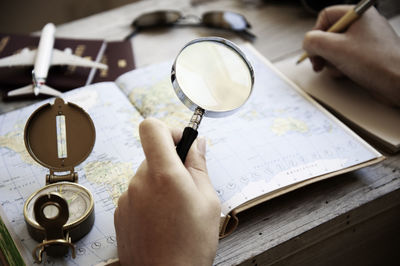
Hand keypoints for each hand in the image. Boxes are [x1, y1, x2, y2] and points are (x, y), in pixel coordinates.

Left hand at [114, 118, 220, 265]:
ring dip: (161, 184)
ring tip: (176, 210)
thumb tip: (197, 143)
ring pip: (146, 176)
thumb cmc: (191, 244)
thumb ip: (199, 166)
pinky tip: (162, 220)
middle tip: (188, 187)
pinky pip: (137, 193)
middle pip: (153, 154)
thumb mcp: (208, 201)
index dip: (168, 130)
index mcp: (163, 174)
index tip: (181, 144)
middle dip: (171, 164)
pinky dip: (150, 199)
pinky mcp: (120, 212)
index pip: (151, 128)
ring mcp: (127, 197)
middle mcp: (139, 182)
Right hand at [302, 5, 399, 106]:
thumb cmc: (376, 62)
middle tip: (318, 62)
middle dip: (321, 51)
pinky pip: (344, 58)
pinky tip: (344, 74)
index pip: (325, 16)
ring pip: (334, 48)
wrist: (399, 83)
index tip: (314, 48)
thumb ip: (313, 41)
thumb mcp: (335, 48)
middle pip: (328, 34)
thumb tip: (307, 43)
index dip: (316, 33)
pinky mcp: (366, 57)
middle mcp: (363, 25)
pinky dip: (340, 67)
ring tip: (336, 69)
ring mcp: (365, 41)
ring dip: (330, 61)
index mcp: (358, 14)